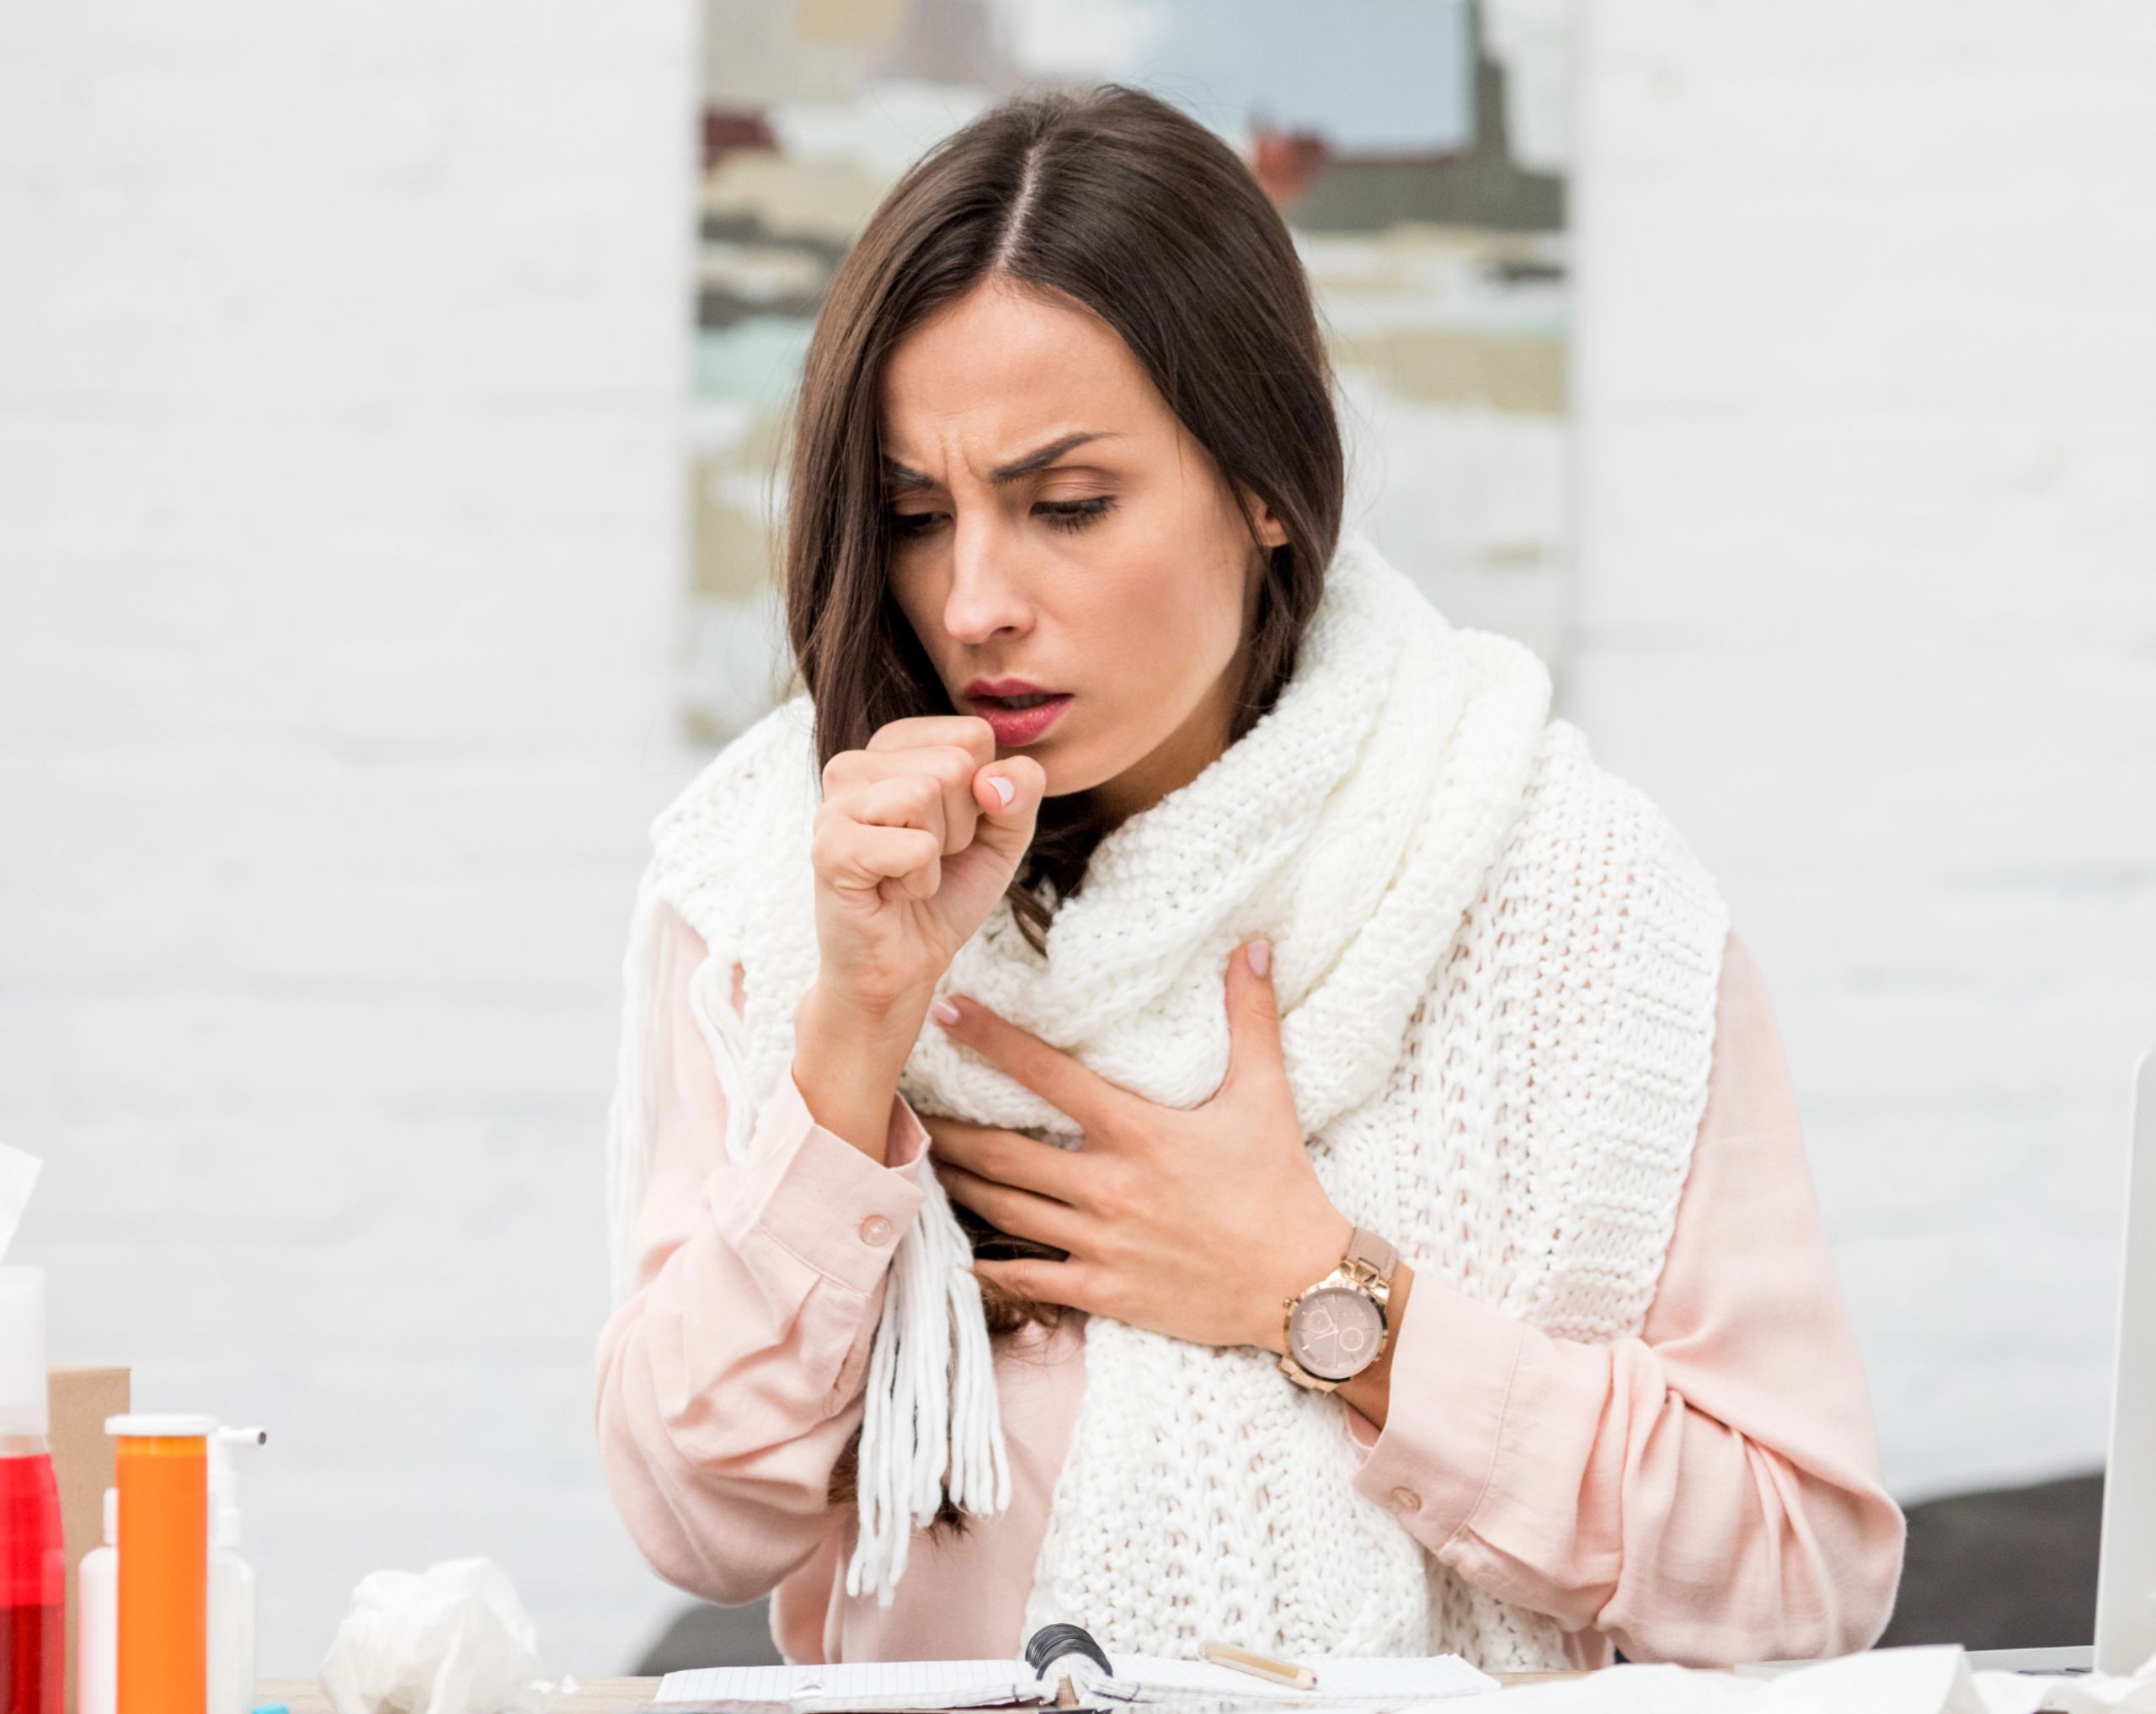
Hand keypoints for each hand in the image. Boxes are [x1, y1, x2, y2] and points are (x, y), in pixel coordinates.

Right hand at [810, 715, 1045, 1016]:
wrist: (904, 963)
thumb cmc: (947, 891)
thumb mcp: (1003, 833)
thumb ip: (1021, 790)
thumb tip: (992, 780)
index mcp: (893, 746)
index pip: (973, 734)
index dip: (984, 792)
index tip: (949, 828)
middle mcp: (856, 762)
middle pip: (954, 764)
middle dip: (960, 826)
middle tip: (924, 859)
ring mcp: (836, 802)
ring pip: (928, 794)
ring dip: (939, 854)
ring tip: (906, 873)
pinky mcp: (830, 846)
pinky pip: (915, 847)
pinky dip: (921, 882)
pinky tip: (891, 893)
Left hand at [923, 940, 1354, 1352]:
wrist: (1301, 1286)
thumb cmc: (1281, 1185)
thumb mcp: (1267, 1094)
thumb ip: (1251, 1017)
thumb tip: (1256, 944)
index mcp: (1139, 1132)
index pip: (1050, 1076)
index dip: (994, 1040)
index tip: (949, 1013)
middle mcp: (1109, 1186)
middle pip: (1005, 1152)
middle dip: (950, 1129)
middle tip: (906, 1107)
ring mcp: (1102, 1243)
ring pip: (1007, 1210)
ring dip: (960, 1185)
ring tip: (923, 1165)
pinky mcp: (1104, 1291)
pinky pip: (1030, 1281)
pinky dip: (989, 1269)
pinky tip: (955, 1256)